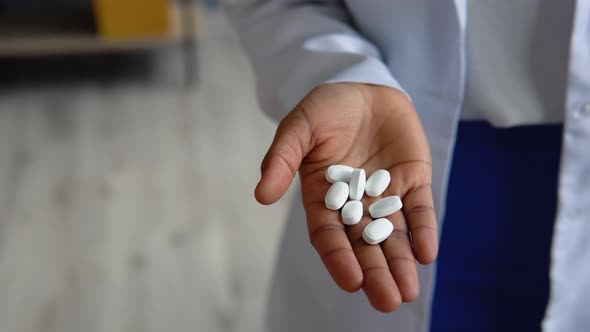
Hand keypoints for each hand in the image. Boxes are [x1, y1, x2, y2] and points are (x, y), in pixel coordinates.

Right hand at [255, 83, 437, 311]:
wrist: (362, 88)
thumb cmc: (325, 109)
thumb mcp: (298, 127)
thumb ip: (282, 159)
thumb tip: (261, 195)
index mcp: (323, 198)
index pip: (329, 235)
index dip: (339, 257)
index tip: (351, 281)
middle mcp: (354, 204)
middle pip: (364, 245)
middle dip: (375, 273)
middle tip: (388, 301)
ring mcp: (385, 195)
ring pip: (393, 235)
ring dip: (401, 263)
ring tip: (408, 291)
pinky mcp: (413, 182)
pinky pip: (419, 210)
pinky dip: (423, 230)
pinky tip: (426, 253)